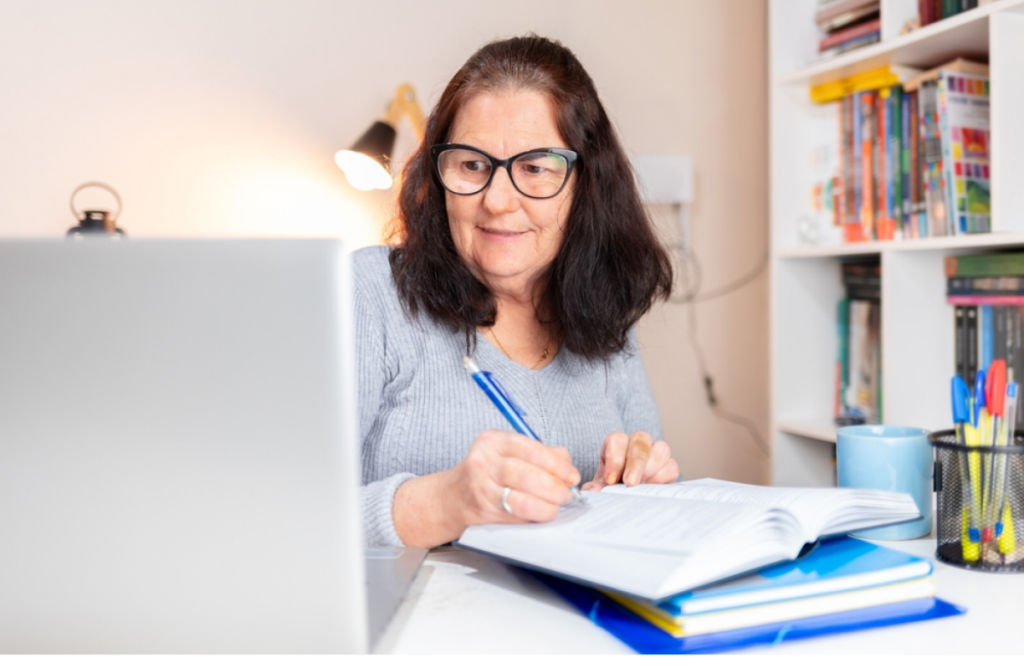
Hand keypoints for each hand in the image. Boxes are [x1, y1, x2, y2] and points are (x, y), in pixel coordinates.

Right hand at [393, 430, 580, 546]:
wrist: (451, 498)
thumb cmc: (486, 473)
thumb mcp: (507, 453)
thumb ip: (540, 454)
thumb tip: (568, 466)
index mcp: (492, 441)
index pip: (530, 449)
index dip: (556, 464)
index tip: (571, 475)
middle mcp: (483, 462)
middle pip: (526, 475)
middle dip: (553, 487)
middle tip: (566, 493)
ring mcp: (480, 488)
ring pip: (521, 499)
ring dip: (546, 505)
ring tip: (556, 505)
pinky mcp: (482, 512)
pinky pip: (514, 516)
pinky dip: (533, 517)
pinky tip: (541, 514)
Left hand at [581, 431, 678, 490]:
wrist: (625, 497)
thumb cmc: (610, 488)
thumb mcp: (598, 488)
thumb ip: (593, 488)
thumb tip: (593, 490)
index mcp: (616, 445)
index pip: (617, 440)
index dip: (614, 459)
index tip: (610, 480)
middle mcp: (636, 444)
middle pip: (641, 440)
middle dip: (636, 463)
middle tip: (630, 482)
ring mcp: (655, 453)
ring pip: (661, 449)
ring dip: (651, 469)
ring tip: (641, 486)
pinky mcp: (668, 467)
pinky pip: (672, 466)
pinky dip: (663, 478)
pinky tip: (651, 488)